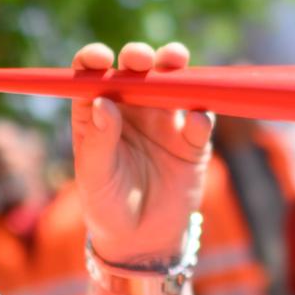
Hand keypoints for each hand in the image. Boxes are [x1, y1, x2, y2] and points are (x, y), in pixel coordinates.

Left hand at [70, 41, 212, 264]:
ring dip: (175, 67)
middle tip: (142, 58)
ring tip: (175, 62)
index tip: (100, 59)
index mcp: (99, 109)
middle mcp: (132, 106)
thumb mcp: (94, 177)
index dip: (94, 58)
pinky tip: (194, 121)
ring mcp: (165, 119)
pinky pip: (200, 118)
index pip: (93, 73)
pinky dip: (200, 115)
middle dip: (140, 55)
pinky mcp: (193, 139)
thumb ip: (98, 141)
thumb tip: (103, 102)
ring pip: (173, 82)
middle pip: (137, 68)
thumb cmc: (107, 205)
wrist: (142, 238)